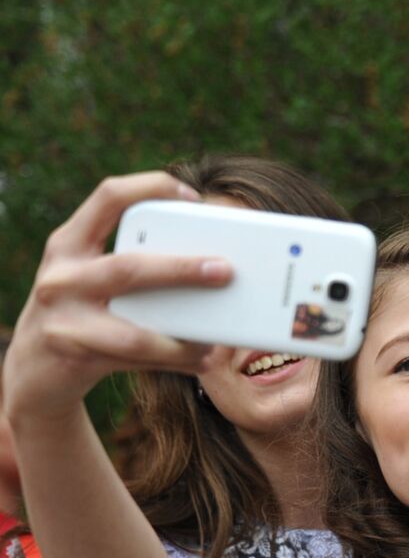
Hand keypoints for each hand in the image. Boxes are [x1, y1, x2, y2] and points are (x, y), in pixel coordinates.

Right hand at [3, 173, 231, 425]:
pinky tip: (201, 357)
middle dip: (181, 269)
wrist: (34, 369)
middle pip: (128, 267)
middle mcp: (61, 276)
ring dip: (184, 333)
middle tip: (225, 270)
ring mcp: (64, 318)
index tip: (195, 196)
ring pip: (134, 329)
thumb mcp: (88, 277)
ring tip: (216, 337)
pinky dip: (174, 357)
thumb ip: (128, 261)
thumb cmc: (80, 314)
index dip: (152, 188)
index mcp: (69, 243)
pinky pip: (137, 358)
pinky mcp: (75, 355)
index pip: (109, 197)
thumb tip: (209, 261)